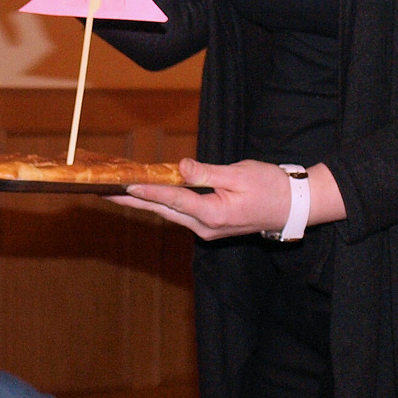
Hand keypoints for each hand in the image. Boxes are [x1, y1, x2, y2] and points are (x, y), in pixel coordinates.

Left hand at [115, 159, 346, 239]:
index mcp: (215, 214)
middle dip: (132, 200)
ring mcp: (206, 229)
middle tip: (104, 192)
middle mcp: (206, 227)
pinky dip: (160, 203)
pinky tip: (144, 195)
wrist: (293, 207)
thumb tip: (181, 167)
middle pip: (162, 210)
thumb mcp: (240, 174)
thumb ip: (207, 173)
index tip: (125, 184)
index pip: (174, 199)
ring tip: (116, 193)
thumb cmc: (270, 186)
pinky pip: (178, 213)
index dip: (148, 190)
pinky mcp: (209, 226)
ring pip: (168, 213)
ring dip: (142, 202)